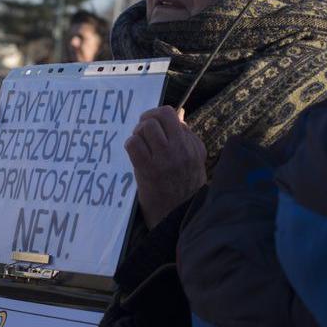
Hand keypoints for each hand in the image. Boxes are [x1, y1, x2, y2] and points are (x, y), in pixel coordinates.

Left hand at [124, 106, 206, 227]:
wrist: (179, 214)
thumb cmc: (187, 185)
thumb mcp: (195, 157)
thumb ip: (188, 135)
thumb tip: (179, 112)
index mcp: (191, 145)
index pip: (170, 113)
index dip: (157, 114)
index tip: (153, 122)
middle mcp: (179, 150)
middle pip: (156, 118)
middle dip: (145, 120)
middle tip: (143, 131)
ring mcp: (163, 160)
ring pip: (144, 129)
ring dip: (138, 133)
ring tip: (140, 143)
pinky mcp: (148, 171)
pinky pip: (133, 144)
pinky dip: (131, 145)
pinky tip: (136, 154)